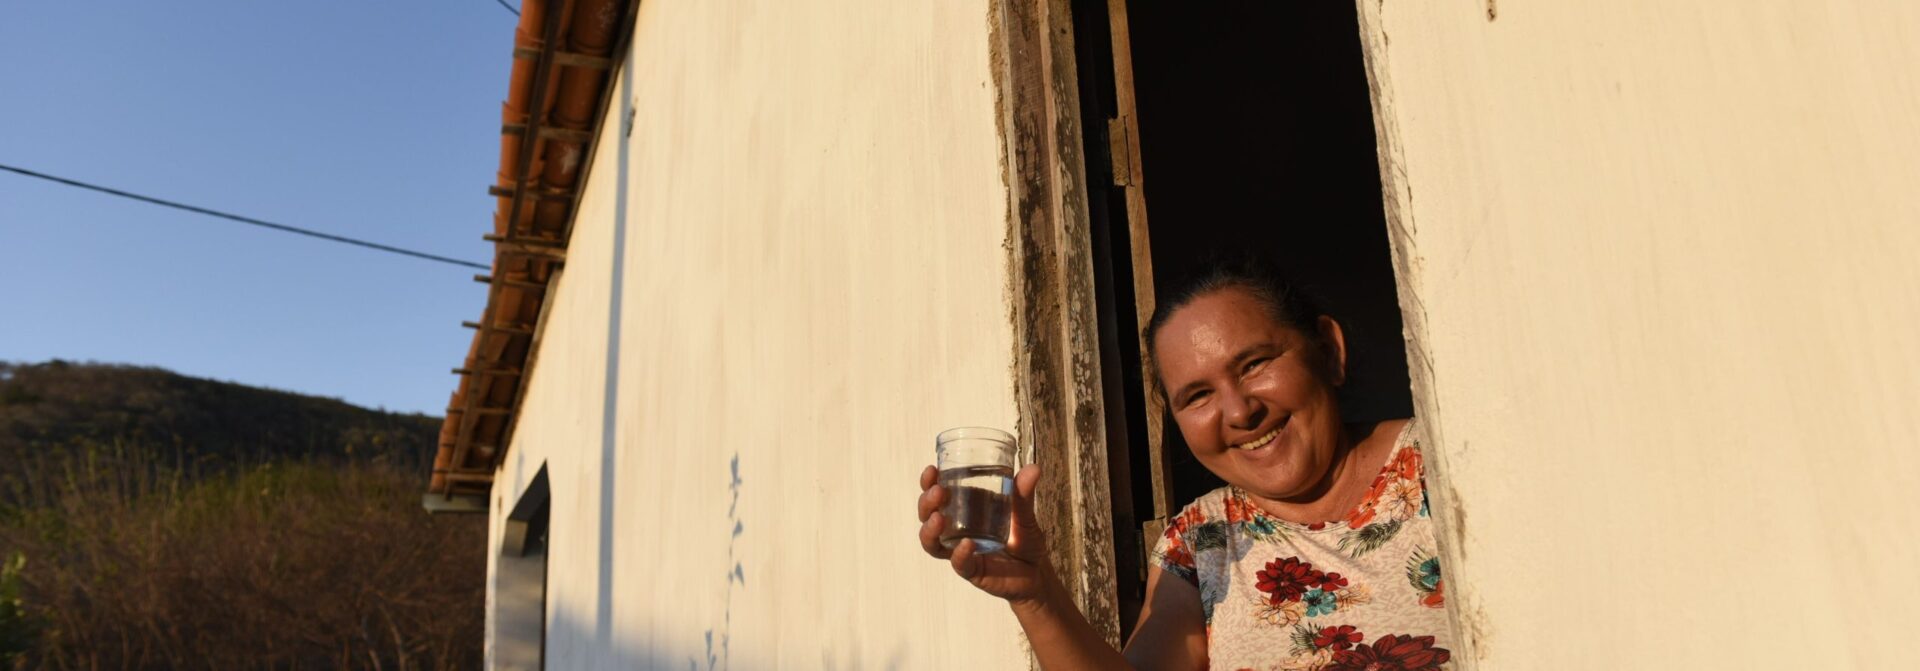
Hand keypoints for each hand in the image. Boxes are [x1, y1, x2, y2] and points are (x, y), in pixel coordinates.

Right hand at [917, 463, 1049, 603]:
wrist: (1037, 571)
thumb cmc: (1025, 539)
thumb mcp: (1024, 513)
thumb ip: (1024, 494)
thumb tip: (1033, 468)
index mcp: (964, 509)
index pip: (937, 494)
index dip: (928, 483)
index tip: (931, 470)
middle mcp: (955, 529)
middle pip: (928, 516)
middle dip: (927, 502)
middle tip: (937, 491)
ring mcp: (960, 550)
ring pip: (932, 543)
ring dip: (929, 530)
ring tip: (938, 518)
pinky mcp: (971, 570)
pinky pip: (959, 563)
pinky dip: (960, 554)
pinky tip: (967, 544)